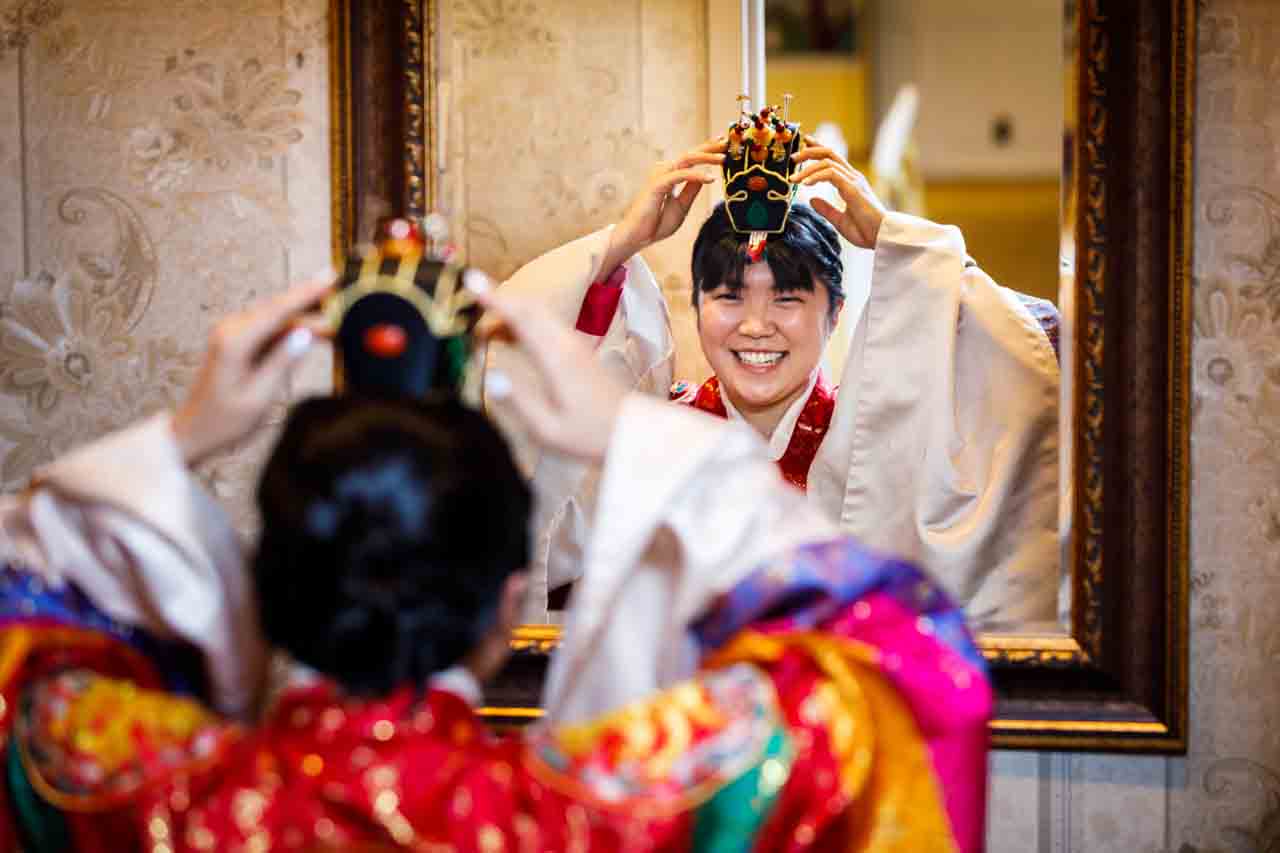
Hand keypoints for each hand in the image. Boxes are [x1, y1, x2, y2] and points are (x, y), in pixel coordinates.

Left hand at [172, 271, 334, 466]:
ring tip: (337, 317)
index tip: (332, 278)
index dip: (308, 292)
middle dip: (313, 301)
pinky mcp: (238, 341)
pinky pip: (270, 328)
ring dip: (306, 316)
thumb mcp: (259, 397)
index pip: (279, 310)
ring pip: (277, 317)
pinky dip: (293, 328)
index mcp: (235, 342)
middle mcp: (231, 330)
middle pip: (280, 309)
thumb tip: (306, 335)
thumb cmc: (224, 421)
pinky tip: (314, 331)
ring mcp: (233, 333)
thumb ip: (282, 363)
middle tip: (345, 296)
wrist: (194, 431)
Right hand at [470, 281, 627, 464]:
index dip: (494, 297)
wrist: (635, 432)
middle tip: (465, 298)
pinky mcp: (578, 350)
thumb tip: (490, 375)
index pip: (522, 318)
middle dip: (496, 297)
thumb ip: (518, 402)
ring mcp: (575, 344)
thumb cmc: (591, 435)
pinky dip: (521, 321)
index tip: (470, 280)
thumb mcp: (549, 430)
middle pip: (529, 306)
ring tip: (479, 326)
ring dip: (508, 310)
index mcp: (557, 359)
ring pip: (537, 313)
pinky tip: (505, 336)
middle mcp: (567, 344)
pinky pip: (545, 324)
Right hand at [598, 138, 726, 277]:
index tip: (722, 142)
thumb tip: (705, 177)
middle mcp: (665, 172)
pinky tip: (710, 178)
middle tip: (726, 143)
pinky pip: (681, 175)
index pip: (691, 159)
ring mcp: (660, 176)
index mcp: (671, 176)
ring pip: (686, 160)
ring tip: (722, 158)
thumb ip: (691, 191)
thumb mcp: (682, 206)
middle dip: (709, 147)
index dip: (706, 150)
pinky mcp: (657, 185)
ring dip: (706, 157)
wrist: (638, 237)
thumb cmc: (656, 223)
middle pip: (690, 154)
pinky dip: (696, 175)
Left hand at [791, 138, 887, 248]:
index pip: (832, 159)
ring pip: (827, 162)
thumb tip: (811, 200)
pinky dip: (816, 176)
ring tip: (794, 178)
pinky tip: (805, 184)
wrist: (881, 237)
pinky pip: (831, 174)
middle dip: (810, 151)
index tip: (804, 145)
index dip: (818, 149)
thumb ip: (826, 209)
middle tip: (793, 158)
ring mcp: (854, 181)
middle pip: (829, 153)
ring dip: (807, 168)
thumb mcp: (839, 220)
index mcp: (850, 183)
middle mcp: (853, 177)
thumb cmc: (865, 231)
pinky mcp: (853, 188)